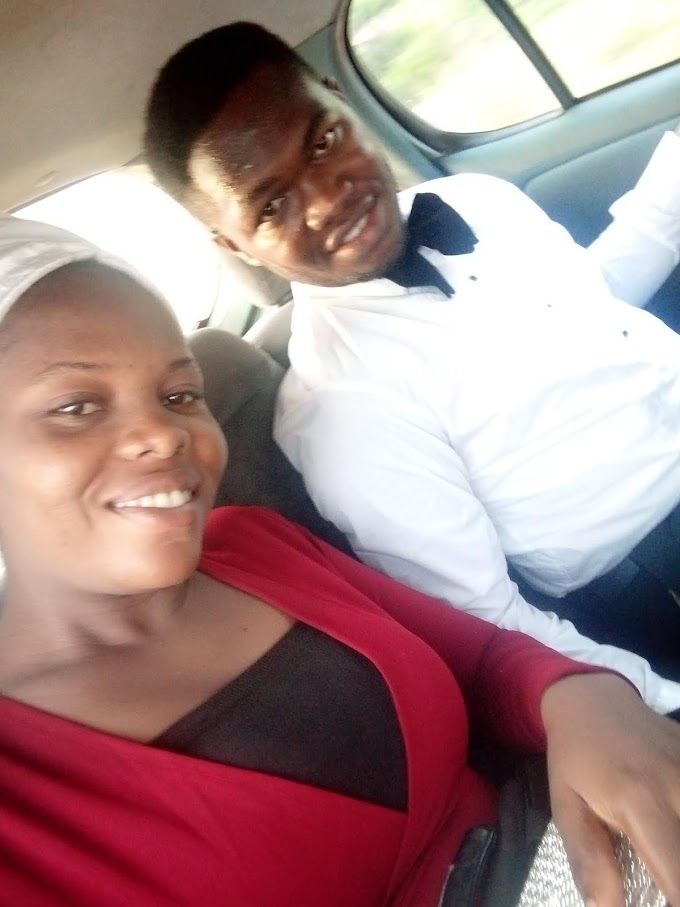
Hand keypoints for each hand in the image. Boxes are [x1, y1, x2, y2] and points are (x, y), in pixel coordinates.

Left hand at [540, 672, 679, 906]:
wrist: (591, 698)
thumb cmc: (574, 757)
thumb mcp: (566, 805)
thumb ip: (588, 858)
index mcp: (640, 800)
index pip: (678, 875)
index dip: (677, 901)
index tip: (664, 902)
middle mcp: (679, 784)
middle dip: (679, 876)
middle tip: (659, 874)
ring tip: (664, 851)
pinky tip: (670, 826)